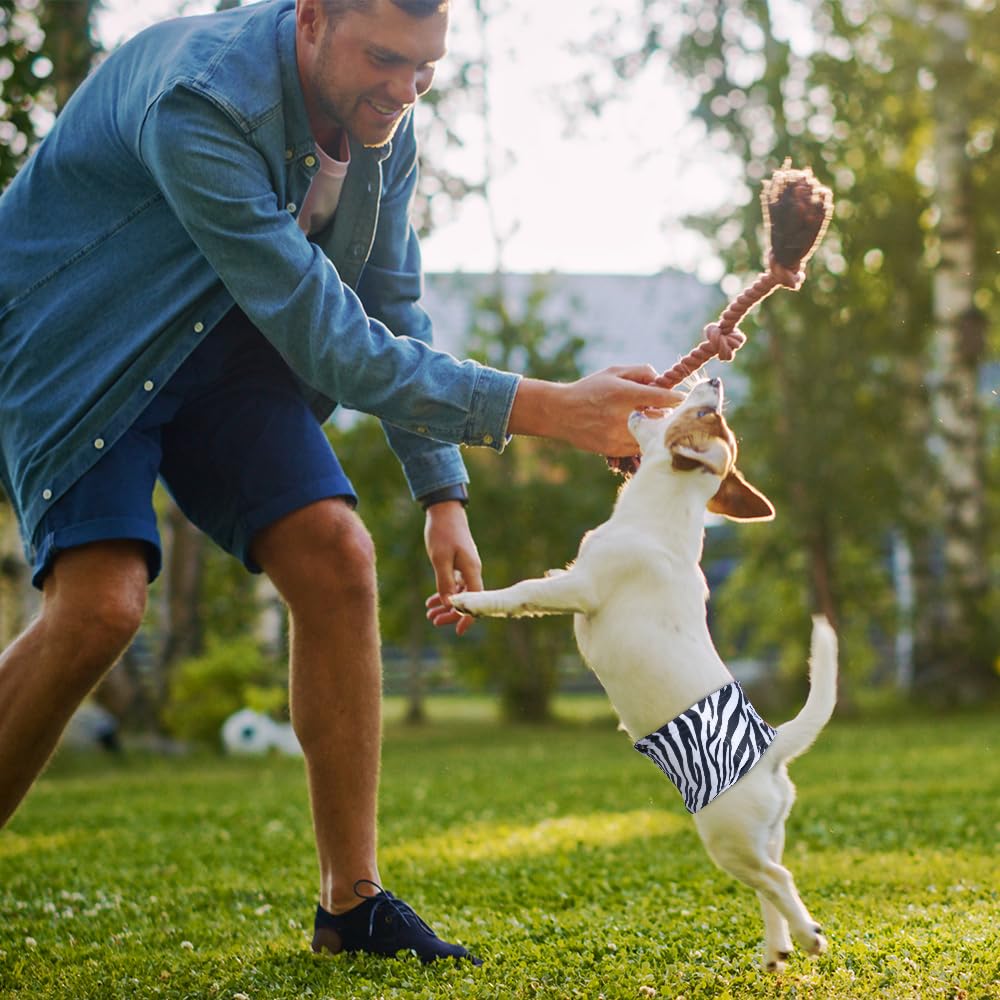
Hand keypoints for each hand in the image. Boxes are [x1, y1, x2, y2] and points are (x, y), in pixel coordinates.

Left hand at [422, 501, 481, 635]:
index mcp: (472, 570)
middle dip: (451, 613)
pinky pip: (454, 583)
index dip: (468, 617)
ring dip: (446, 604)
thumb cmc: (442, 532)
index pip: (475, 601)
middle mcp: (472, 570)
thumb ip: (445, 582)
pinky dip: (444, 592)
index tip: (457, 631)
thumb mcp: (440, 559)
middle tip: (433, 622)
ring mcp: (466, 566)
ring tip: (429, 614)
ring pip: (459, 593)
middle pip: (467, 600)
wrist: (444, 510)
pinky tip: (431, 600)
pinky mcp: (459, 562)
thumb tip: (449, 604)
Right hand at [507, 366, 683, 456]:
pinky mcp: (614, 450)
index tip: (682, 399)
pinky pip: (639, 447)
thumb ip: (641, 371)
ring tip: (650, 421)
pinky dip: (642, 440)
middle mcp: (622, 416)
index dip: (676, 398)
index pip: (662, 398)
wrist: (561, 413)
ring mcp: (618, 436)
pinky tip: (636, 432)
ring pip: (651, 436)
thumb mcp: (614, 372)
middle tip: (665, 410)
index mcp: (623, 393)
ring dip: (655, 429)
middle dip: (666, 414)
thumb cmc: (590, 389)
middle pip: (661, 419)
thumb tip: (662, 380)